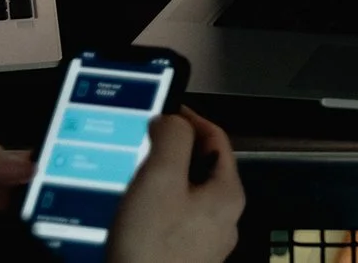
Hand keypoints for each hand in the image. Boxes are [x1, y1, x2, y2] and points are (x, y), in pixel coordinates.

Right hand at [109, 107, 243, 262]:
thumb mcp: (160, 179)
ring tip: (131, 178)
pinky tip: (129, 217)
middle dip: (172, 152)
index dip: (190, 118)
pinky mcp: (182, 261)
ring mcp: (203, 245)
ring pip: (184, 198)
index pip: (216, 139)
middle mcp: (223, 221)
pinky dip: (152, 211)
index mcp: (228, 195)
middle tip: (142, 143)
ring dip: (160, 182)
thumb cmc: (151, 250)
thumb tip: (172, 119)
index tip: (166, 109)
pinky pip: (170, 225)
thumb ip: (171, 139)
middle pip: (201, 169)